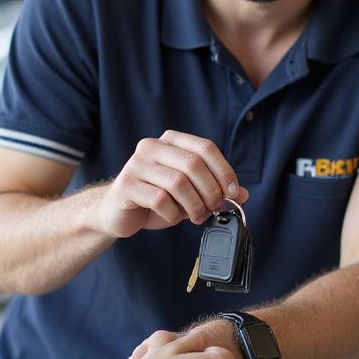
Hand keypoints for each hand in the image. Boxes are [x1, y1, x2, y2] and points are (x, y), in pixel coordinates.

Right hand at [98, 130, 248, 239]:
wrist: (116, 213)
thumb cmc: (154, 199)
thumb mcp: (188, 194)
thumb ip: (213, 190)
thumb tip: (243, 194)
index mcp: (170, 141)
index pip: (205, 147)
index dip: (224, 171)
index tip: (232, 192)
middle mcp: (151, 147)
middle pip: (193, 164)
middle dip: (210, 191)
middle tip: (214, 208)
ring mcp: (136, 165)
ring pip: (178, 183)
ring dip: (194, 206)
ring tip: (196, 217)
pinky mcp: (126, 186)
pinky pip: (160, 200)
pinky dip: (173, 214)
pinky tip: (172, 217)